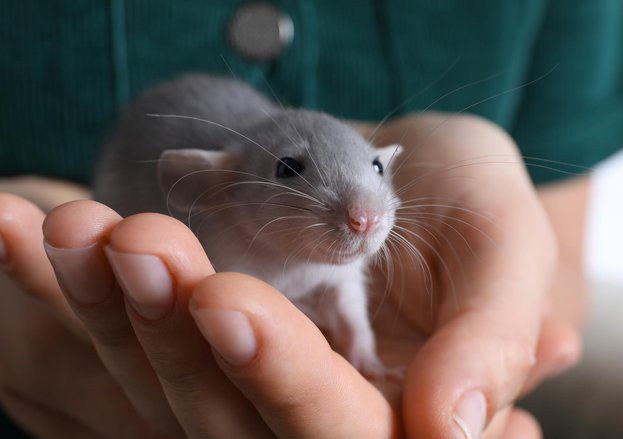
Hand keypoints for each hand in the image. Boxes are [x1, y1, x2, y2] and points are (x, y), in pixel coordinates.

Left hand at [0, 111, 581, 437]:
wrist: (419, 173)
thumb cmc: (475, 202)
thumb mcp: (504, 247)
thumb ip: (493, 336)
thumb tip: (455, 428)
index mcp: (392, 417)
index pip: (335, 429)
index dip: (281, 375)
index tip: (224, 301)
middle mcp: (307, 413)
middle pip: (224, 414)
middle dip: (171, 334)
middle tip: (130, 242)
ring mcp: (245, 382)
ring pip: (161, 380)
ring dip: (112, 306)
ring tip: (78, 226)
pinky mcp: (199, 343)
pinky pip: (131, 332)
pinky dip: (80, 288)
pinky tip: (33, 231)